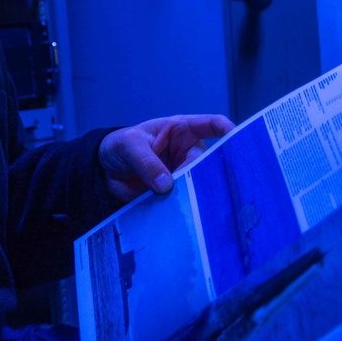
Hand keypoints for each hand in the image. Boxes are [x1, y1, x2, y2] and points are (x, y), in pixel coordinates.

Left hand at [99, 114, 234, 203]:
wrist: (104, 171)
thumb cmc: (119, 146)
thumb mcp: (130, 145)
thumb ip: (147, 162)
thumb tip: (167, 185)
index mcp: (180, 130)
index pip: (209, 125)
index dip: (226, 129)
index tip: (237, 140)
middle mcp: (186, 151)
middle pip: (207, 161)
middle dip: (208, 173)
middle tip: (203, 187)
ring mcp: (182, 173)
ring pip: (199, 182)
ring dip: (198, 193)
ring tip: (198, 205)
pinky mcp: (174, 193)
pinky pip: (186, 199)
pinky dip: (188, 206)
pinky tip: (190, 216)